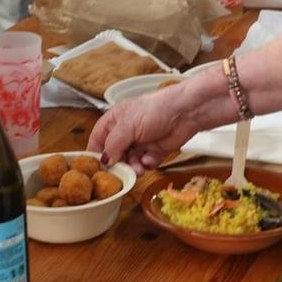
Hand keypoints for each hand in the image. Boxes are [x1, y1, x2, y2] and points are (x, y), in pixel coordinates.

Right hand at [88, 82, 205, 171]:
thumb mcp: (127, 126)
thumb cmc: (154, 110)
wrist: (185, 112)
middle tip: (122, 172)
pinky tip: (151, 159)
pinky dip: (148, 163)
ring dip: (133, 167)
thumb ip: (113, 145)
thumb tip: (105, 161)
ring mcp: (141, 142)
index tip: (96, 169)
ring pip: (130, 162)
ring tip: (139, 168)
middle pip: (114, 155)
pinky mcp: (155, 150)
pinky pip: (146, 163)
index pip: (97, 140)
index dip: (95, 154)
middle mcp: (126, 132)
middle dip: (118, 164)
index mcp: (114, 121)